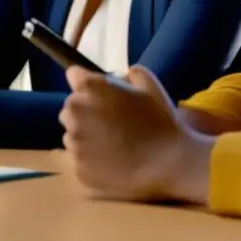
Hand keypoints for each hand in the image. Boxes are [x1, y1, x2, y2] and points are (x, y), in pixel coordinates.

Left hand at [59, 65, 212, 203]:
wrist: (169, 163)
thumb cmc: (161, 120)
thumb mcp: (148, 84)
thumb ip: (126, 74)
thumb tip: (116, 77)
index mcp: (89, 87)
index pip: (74, 76)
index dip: (89, 84)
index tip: (102, 95)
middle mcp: (74, 111)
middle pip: (71, 107)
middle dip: (86, 112)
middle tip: (112, 123)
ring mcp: (74, 141)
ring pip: (72, 134)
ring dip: (86, 136)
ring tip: (114, 145)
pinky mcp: (78, 167)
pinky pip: (79, 159)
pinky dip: (91, 160)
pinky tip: (113, 162)